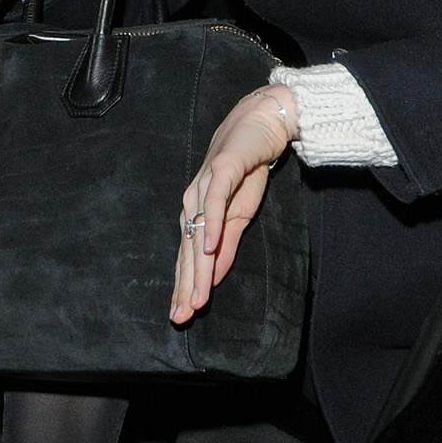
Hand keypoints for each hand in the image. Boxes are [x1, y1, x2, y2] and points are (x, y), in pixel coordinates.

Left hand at [171, 85, 295, 322]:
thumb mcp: (240, 214)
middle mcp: (193, 201)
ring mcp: (205, 186)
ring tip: (196, 297)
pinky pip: (214, 202)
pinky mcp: (221, 170)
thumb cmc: (247, 169)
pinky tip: (209, 249)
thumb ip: (227, 243)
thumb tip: (216, 274)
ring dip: (197, 268)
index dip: (183, 286)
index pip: (187, 256)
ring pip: (198, 233)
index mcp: (197, 213)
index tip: (181, 315)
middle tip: (183, 316)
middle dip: (185, 286)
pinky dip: (211, 226)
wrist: (260, 125)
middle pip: (188, 250)